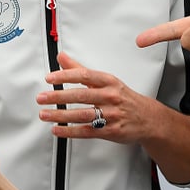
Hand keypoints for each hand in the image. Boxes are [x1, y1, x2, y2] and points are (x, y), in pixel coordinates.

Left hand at [37, 51, 158, 143]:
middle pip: (81, 95)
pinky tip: (57, 129)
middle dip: (59, 96)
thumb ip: (80, 69)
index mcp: (108, 81)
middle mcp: (110, 96)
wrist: (148, 118)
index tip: (50, 78)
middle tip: (42, 97)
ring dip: (61, 116)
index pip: (85, 75)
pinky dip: (70, 131)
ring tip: (44, 114)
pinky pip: (87, 131)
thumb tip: (62, 58)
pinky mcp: (110, 131)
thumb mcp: (105, 80)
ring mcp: (111, 114)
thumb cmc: (123, 97)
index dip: (66, 76)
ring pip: (82, 115)